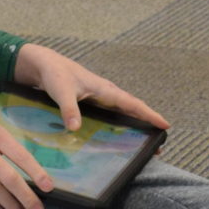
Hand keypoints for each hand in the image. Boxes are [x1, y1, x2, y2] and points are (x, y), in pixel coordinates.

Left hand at [14, 44, 167, 130]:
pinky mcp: (92, 102)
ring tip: (144, 142)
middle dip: (148, 124)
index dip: (150, 115)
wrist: (43, 64)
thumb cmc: (55, 74)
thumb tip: (75, 128)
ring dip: (135, 125)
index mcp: (105, 89)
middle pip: (133, 110)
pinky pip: (113, 114)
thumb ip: (69, 109)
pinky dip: (120, 124)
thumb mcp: (61, 91)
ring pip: (124, 112)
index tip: (165, 126)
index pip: (133, 104)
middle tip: (159, 144)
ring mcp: (101, 97)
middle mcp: (107, 93)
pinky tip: (118, 137)